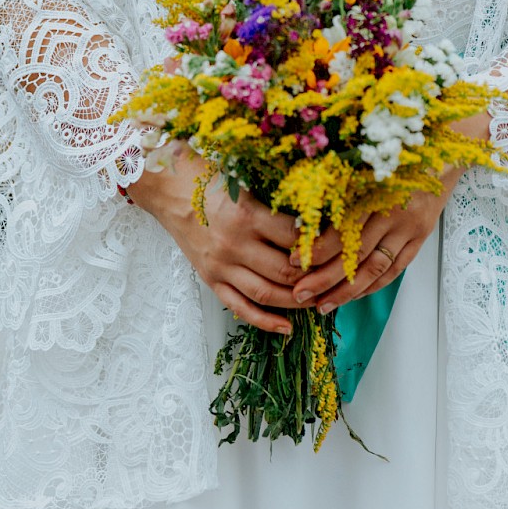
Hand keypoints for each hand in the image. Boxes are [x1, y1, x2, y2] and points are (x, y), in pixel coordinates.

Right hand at [128, 147, 340, 336]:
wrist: (170, 189)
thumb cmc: (212, 180)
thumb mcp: (247, 183)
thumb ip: (276, 204)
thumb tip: (316, 221)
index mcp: (248, 214)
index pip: (295, 239)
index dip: (320, 246)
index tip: (337, 247)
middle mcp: (235, 244)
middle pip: (286, 272)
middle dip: (315, 279)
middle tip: (335, 279)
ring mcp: (222, 265)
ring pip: (267, 294)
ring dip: (297, 303)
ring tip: (319, 301)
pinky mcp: (211, 279)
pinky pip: (241, 308)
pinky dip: (266, 322)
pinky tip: (287, 328)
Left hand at [287, 109, 491, 313]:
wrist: (447, 150)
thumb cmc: (400, 150)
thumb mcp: (370, 161)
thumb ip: (344, 185)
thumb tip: (306, 214)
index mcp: (378, 190)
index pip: (344, 229)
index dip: (318, 248)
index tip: (294, 261)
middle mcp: (394, 212)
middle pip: (357, 254)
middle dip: (326, 278)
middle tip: (300, 293)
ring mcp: (411, 228)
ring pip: (376, 267)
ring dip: (348, 290)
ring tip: (323, 305)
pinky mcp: (421, 237)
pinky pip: (396, 269)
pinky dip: (374, 285)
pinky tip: (354, 296)